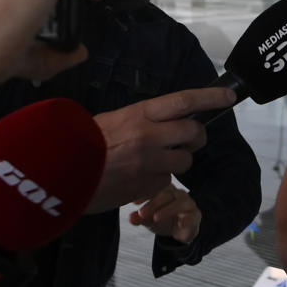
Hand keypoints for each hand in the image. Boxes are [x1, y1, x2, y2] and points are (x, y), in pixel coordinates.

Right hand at [86, 86, 235, 212]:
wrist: (57, 174)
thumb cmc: (79, 142)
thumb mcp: (110, 120)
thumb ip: (141, 120)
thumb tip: (164, 122)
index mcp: (140, 113)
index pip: (185, 101)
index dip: (210, 98)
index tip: (229, 98)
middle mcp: (150, 136)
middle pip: (194, 132)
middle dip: (196, 136)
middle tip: (188, 139)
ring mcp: (150, 164)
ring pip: (185, 161)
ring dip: (178, 160)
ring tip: (158, 160)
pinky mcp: (146, 188)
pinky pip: (165, 183)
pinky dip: (158, 181)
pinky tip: (139, 178)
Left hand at [129, 183, 201, 243]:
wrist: (180, 231)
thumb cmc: (163, 220)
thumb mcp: (148, 220)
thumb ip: (140, 218)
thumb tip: (131, 218)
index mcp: (165, 190)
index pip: (156, 187)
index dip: (146, 193)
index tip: (134, 202)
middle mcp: (177, 194)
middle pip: (166, 194)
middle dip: (153, 204)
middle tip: (142, 213)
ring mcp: (188, 204)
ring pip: (180, 202)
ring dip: (168, 210)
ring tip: (156, 218)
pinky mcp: (195, 216)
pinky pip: (193, 215)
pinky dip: (187, 219)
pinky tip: (180, 224)